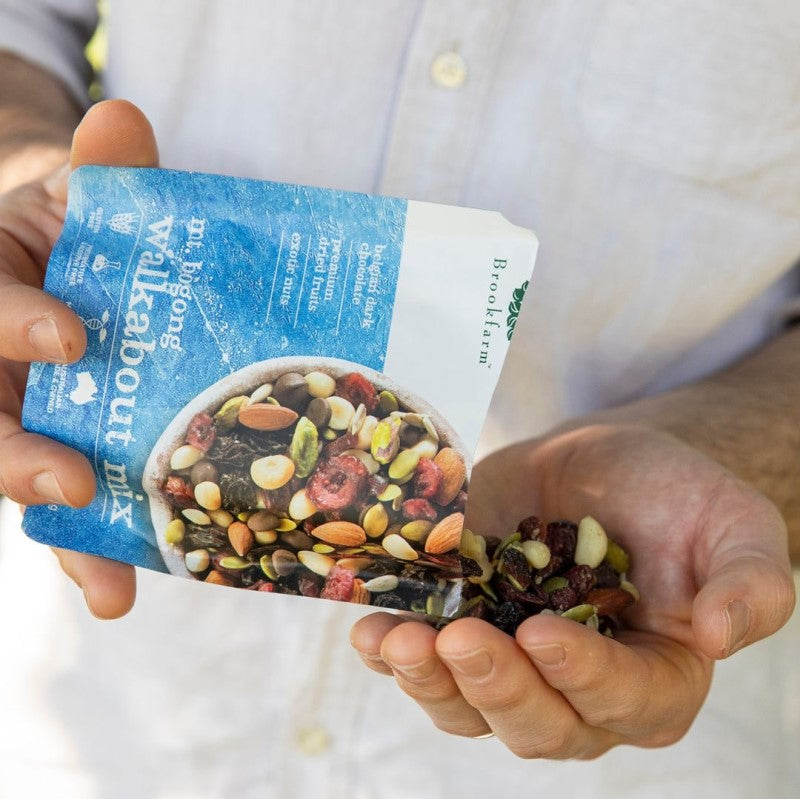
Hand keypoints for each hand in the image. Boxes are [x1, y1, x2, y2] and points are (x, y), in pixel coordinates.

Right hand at [0, 100, 157, 617]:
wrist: (95, 262)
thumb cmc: (87, 224)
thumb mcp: (88, 189)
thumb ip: (105, 168)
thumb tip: (122, 116)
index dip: (11, 327)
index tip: (71, 339)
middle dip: (16, 455)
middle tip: (67, 483)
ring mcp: (29, 416)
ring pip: (25, 477)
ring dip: (66, 534)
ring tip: (109, 587)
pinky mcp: (74, 450)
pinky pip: (76, 506)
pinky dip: (95, 548)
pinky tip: (122, 593)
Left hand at [350, 423, 795, 756]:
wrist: (603, 465)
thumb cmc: (676, 495)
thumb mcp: (734, 525)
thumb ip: (751, 582)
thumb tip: (723, 636)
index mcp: (653, 678)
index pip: (622, 700)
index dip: (582, 676)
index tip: (542, 633)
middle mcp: (577, 689)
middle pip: (537, 722)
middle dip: (495, 688)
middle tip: (460, 639)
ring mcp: (513, 663)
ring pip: (469, 706)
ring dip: (430, 682)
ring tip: (396, 639)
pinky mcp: (466, 625)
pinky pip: (425, 662)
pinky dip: (393, 655)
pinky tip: (369, 628)